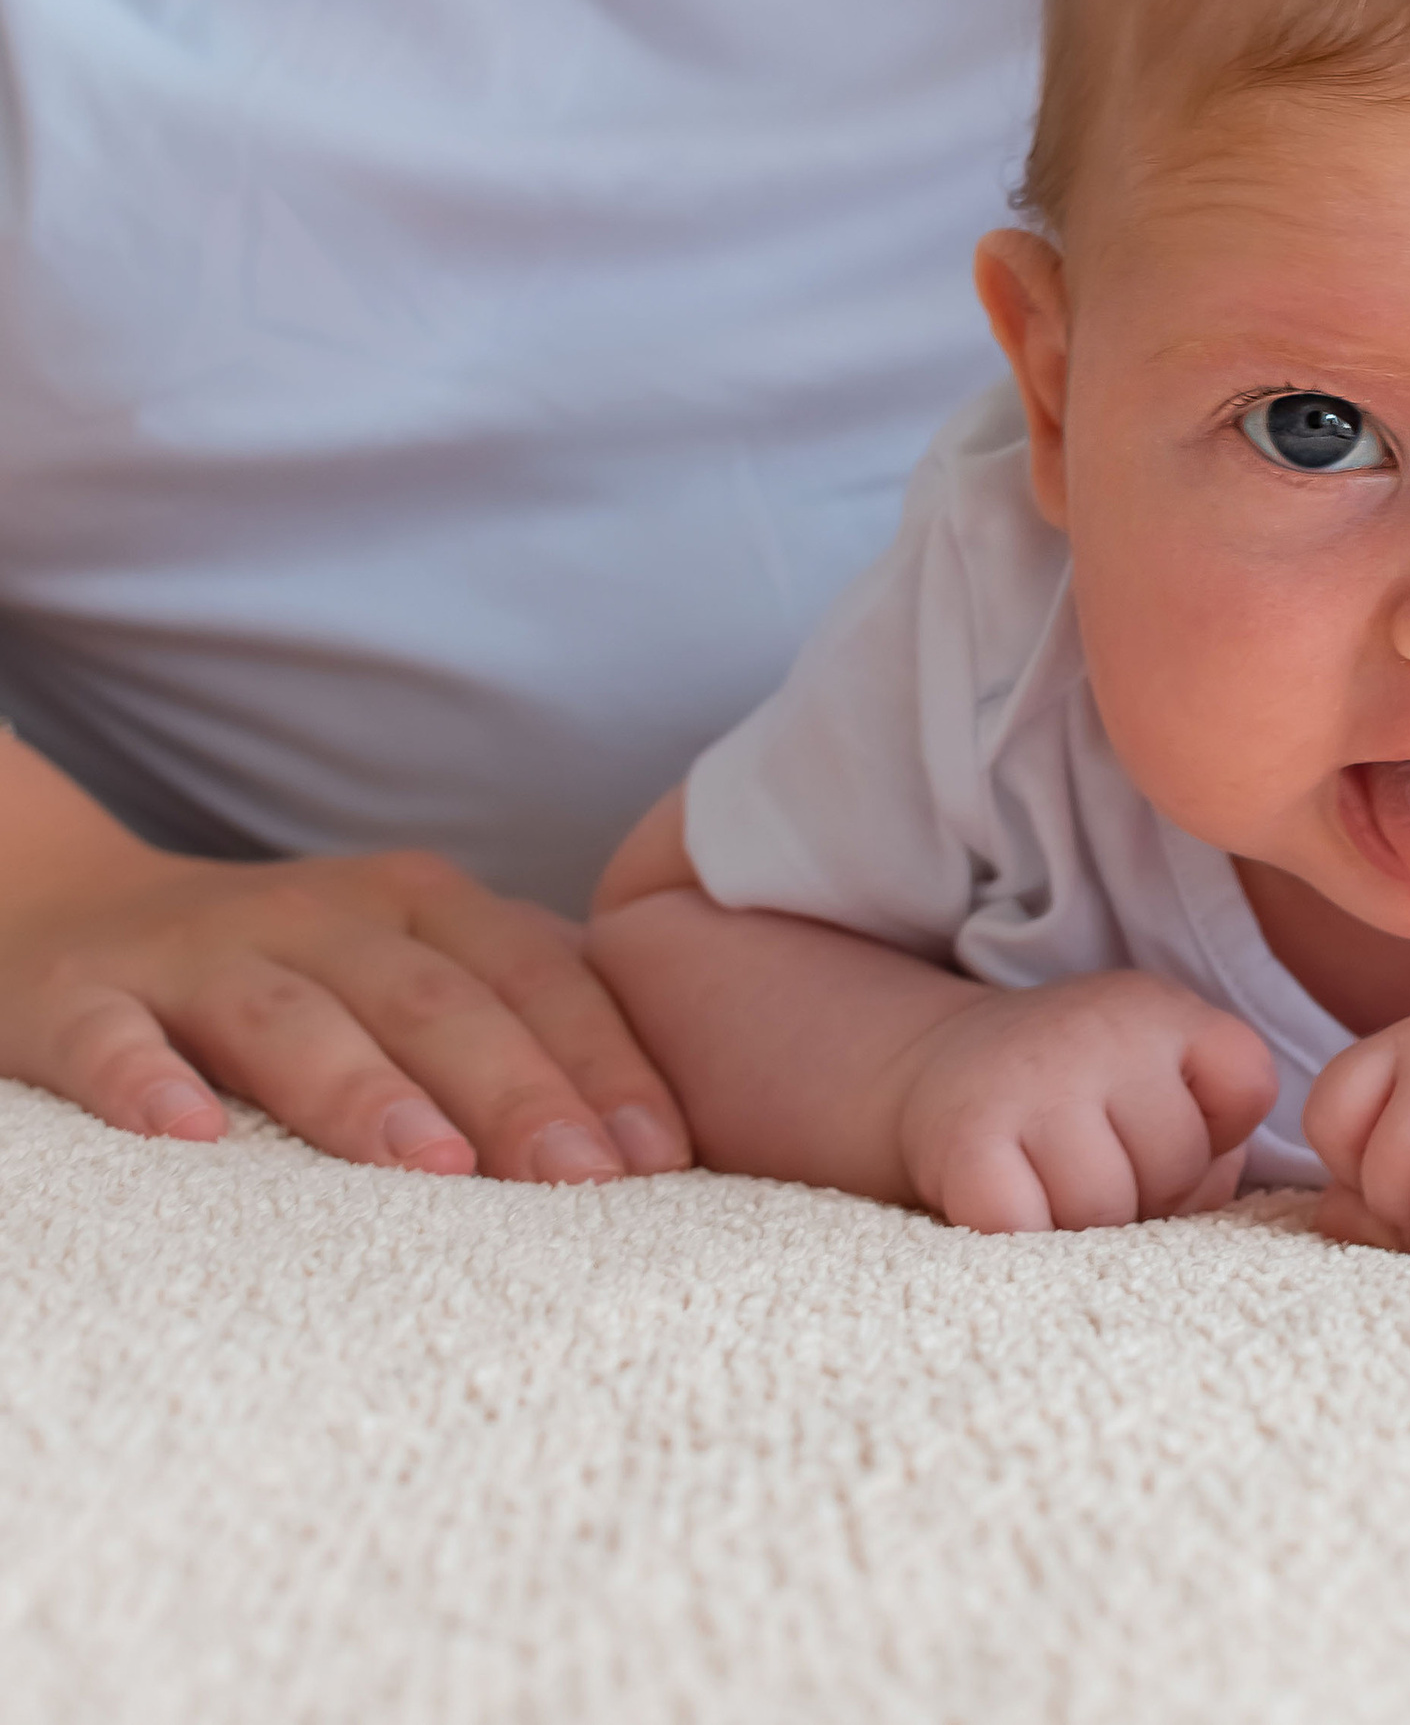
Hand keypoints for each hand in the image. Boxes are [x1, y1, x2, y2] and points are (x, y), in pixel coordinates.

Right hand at [0, 822, 691, 1182]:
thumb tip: (660, 1133)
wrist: (69, 914)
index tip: (661, 1157)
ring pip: (290, 1015)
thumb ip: (518, 1017)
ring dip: (361, 1086)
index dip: (602, 1058)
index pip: (533, 976)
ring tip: (428, 1165)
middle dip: (515, 1087)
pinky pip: (115, 1041)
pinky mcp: (84, 1000)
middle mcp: (322, 917)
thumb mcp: (408, 965)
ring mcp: (200, 954)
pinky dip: (149, 1083)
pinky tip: (186, 1138)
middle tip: (580, 1181)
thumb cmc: (294, 974)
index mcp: (419, 905)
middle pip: (431, 1000)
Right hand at [897, 969, 1274, 1233]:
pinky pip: (1029, 1231)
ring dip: (1086, 1226)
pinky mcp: (967, 1139)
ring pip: (1105, 1211)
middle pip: (1177, 1165)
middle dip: (1150, 1195)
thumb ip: (1213, 1137)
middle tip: (1099, 1165)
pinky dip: (1025, 1236)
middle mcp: (1096, 1028)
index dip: (1217, 1135)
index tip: (1161, 1127)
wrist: (940, 1066)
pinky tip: (1013, 1198)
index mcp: (1156, 1007)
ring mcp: (1029, 1080)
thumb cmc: (1076, 1092)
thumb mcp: (1157, 1077)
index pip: (1248, 1085)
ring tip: (1056, 1183)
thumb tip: (1205, 1199)